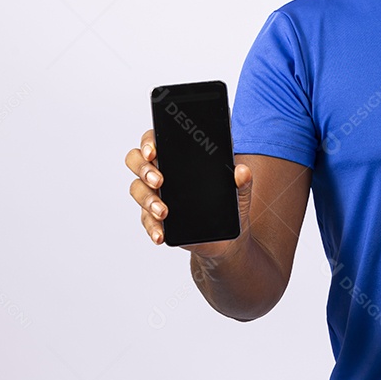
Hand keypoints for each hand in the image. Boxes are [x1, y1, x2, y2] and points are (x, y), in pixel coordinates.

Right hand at [126, 129, 253, 259]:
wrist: (225, 238)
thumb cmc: (227, 204)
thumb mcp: (240, 192)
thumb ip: (243, 181)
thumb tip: (242, 171)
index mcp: (178, 158)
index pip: (155, 141)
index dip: (148, 142)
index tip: (153, 150)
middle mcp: (161, 173)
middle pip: (136, 161)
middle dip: (143, 169)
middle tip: (159, 180)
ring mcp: (156, 195)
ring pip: (137, 190)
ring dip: (147, 200)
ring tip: (163, 211)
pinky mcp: (156, 219)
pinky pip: (146, 220)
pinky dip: (152, 227)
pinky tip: (160, 233)